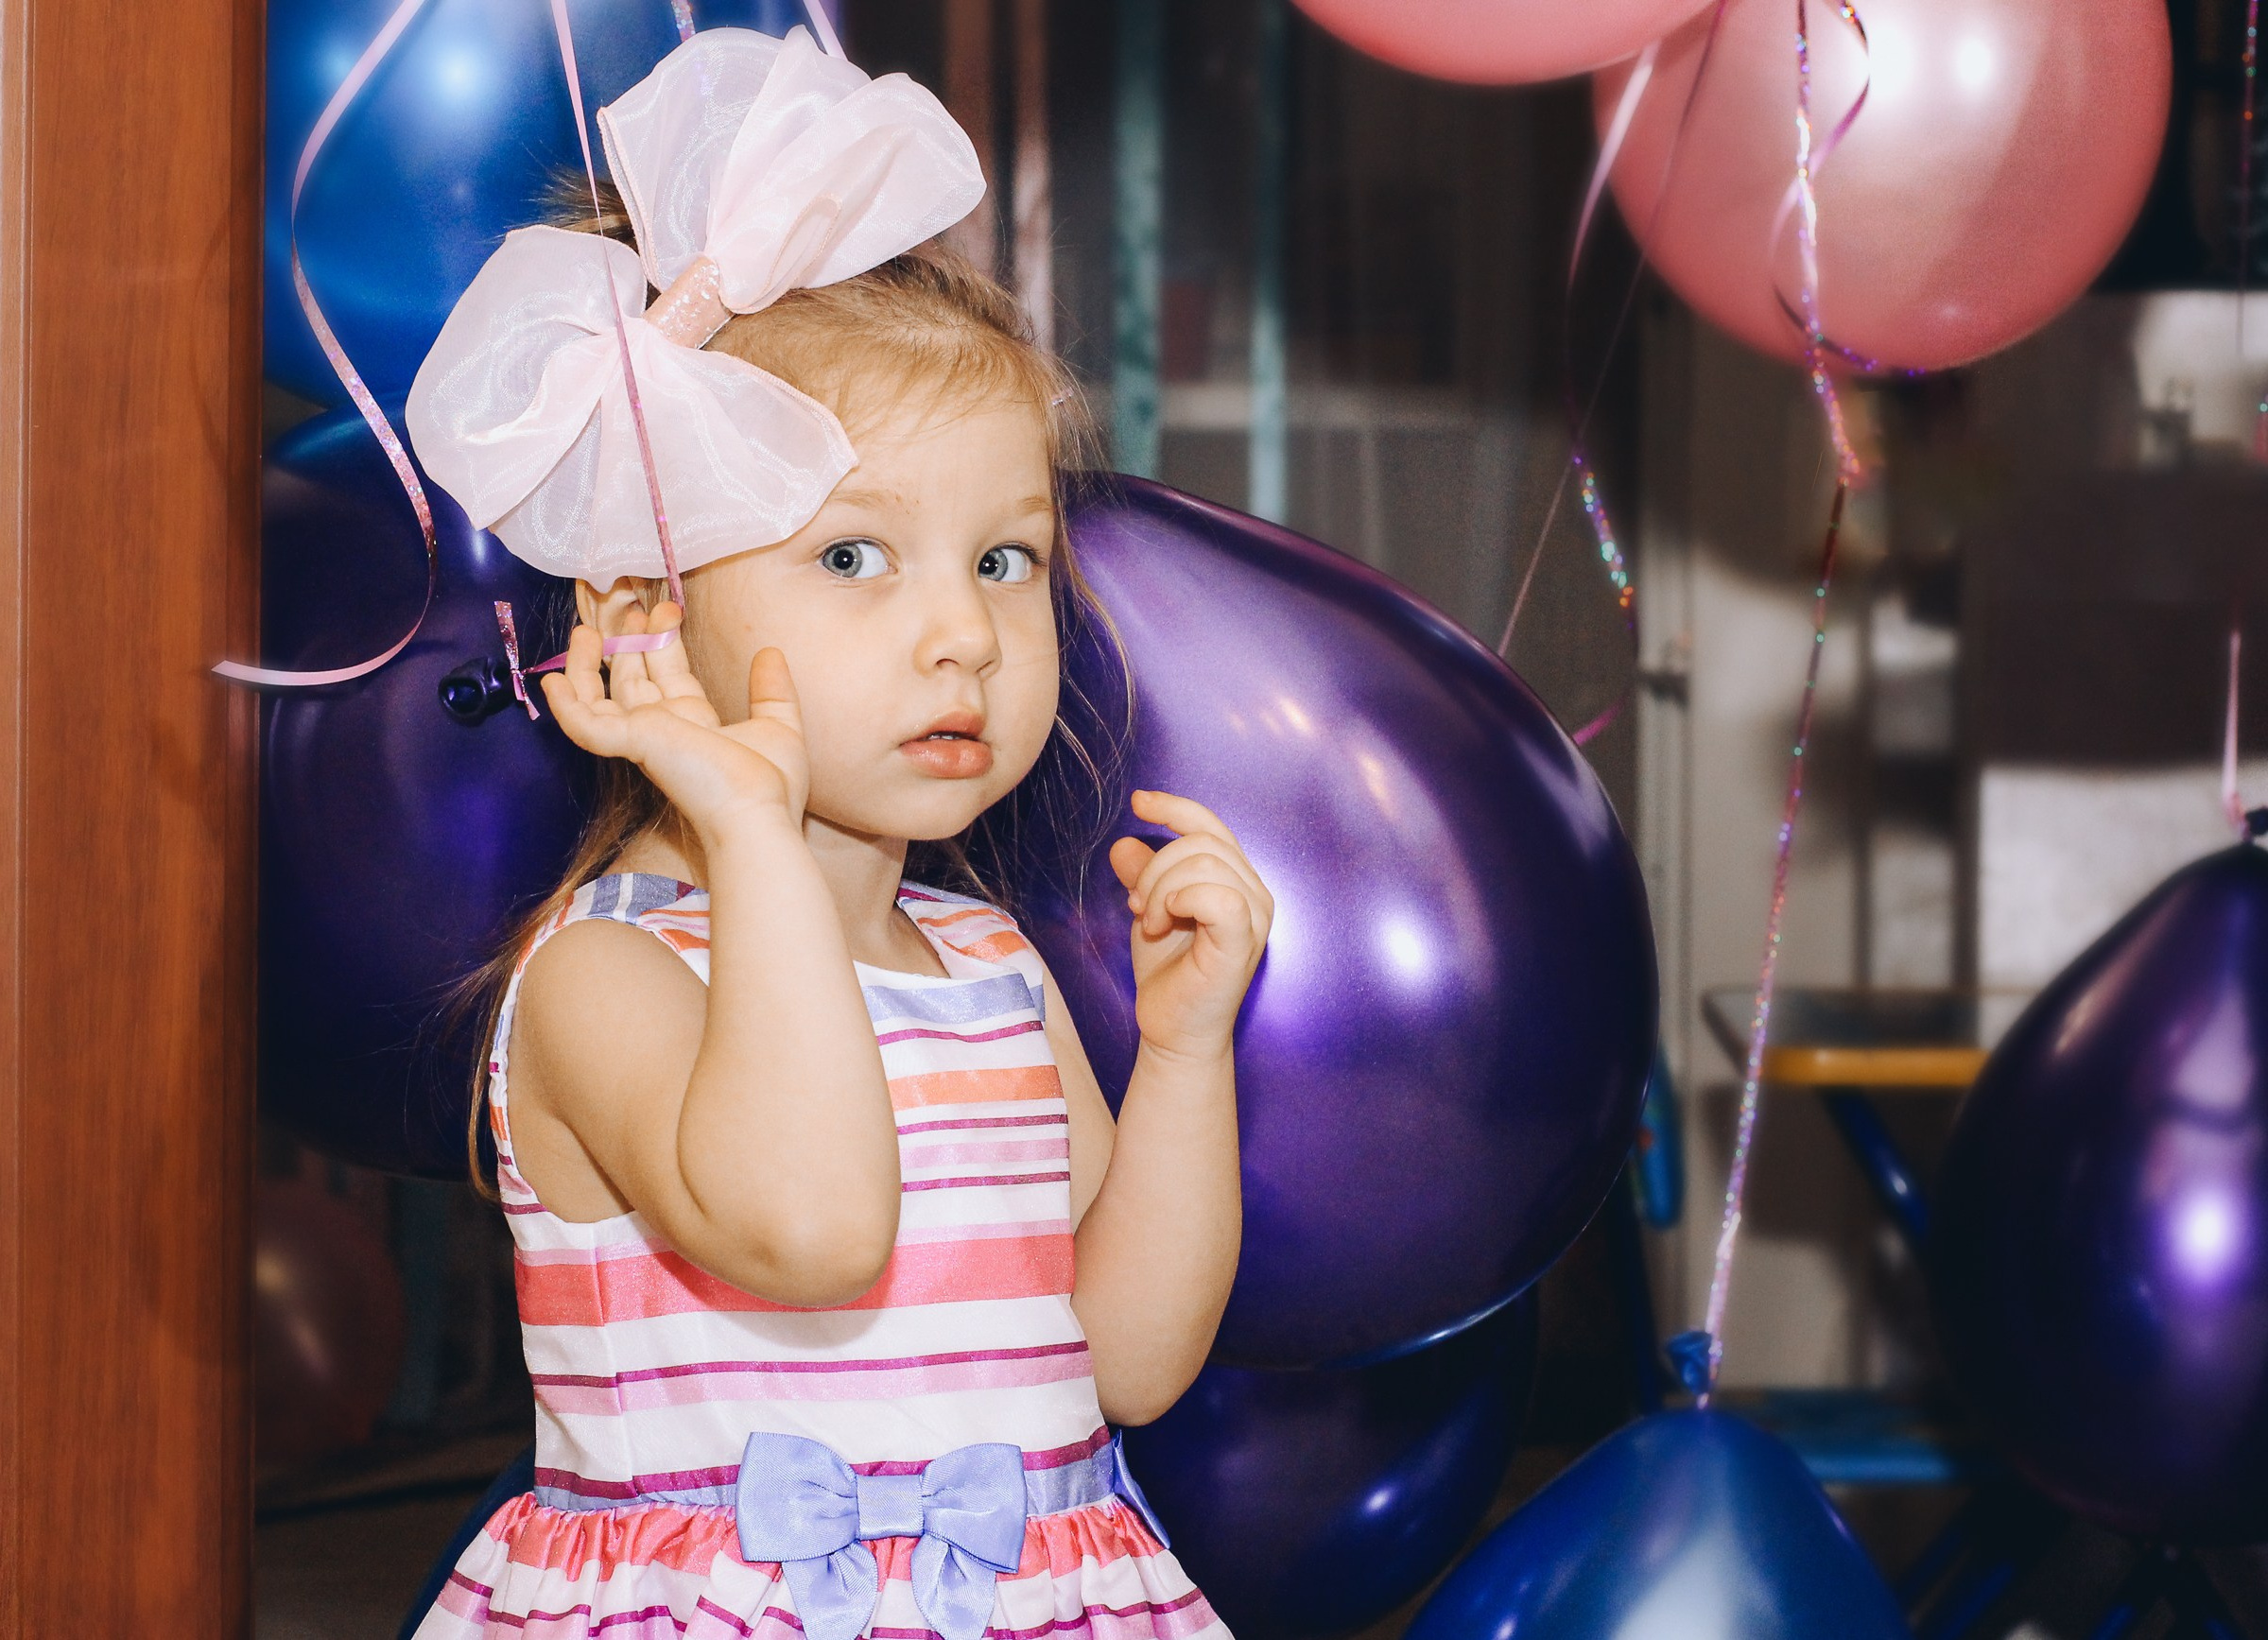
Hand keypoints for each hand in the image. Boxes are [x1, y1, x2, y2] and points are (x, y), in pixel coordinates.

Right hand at [540, 601, 809, 840]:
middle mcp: (664, 730)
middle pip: (633, 680)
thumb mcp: (778, 725)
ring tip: (586, 629)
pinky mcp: (632, 742)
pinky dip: (566, 705)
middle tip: (632, 607)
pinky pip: (586, 724)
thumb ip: (772, 690)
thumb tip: (770, 652)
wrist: (758, 814)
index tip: (666, 610)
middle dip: (630, 642)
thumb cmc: (769, 785)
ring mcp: (644, 737)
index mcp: (693, 726)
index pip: (667, 677)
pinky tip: (552, 681)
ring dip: (588, 664)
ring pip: (600, 699)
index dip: (662, 643)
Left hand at [1108, 790, 1272, 1061]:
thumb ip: (1143, 876)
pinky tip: (1164, 922)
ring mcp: (1254, 916)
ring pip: (1203, 863)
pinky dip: (1179, 899)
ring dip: (1160, 889)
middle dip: (1155, 869)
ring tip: (1150, 922)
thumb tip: (1124, 843)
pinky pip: (1215, 894)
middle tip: (1137, 907)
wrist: (1172, 1029)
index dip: (1175, 807)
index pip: (1211, 826)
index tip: (1139, 802)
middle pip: (1200, 842)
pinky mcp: (1244, 939)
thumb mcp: (1149, 911)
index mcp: (1237, 881)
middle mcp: (1255, 893)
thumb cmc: (1168, 975)